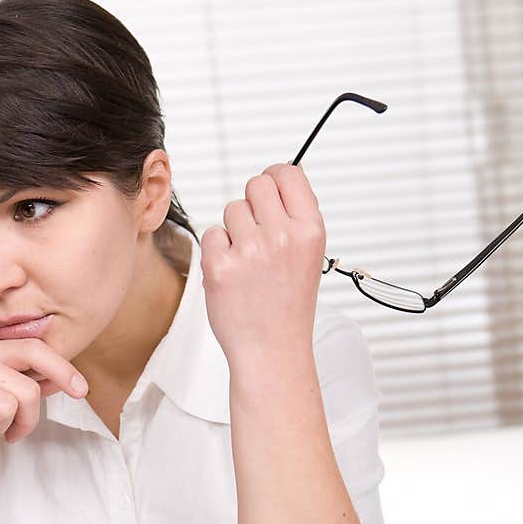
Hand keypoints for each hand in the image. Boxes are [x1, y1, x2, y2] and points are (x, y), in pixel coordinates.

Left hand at [200, 163, 325, 372]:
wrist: (272, 350)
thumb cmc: (288, 306)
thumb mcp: (309, 256)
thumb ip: (296, 217)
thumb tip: (277, 177)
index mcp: (310, 230)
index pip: (288, 173)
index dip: (274, 178)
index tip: (270, 191)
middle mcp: (283, 236)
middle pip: (256, 184)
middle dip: (253, 204)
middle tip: (256, 234)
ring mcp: (250, 250)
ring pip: (232, 209)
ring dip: (235, 231)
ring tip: (248, 262)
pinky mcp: (220, 265)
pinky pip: (212, 233)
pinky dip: (218, 251)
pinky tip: (233, 274)